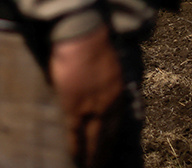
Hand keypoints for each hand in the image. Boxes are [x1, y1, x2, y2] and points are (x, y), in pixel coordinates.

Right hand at [49, 24, 124, 167]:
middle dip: (105, 152)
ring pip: (94, 138)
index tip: (110, 149)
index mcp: (118, 93)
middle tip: (101, 165)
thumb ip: (106, 83)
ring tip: (91, 167)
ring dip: (93, 156)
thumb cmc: (93, 44)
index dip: (112, 138)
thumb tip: (100, 92)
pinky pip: (75, 133)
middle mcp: (109, 104)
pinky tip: (75, 158)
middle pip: (108, 135)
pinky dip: (76, 147)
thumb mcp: (108, 66)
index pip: (116, 122)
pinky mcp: (74, 107)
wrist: (83, 36)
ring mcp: (92, 107)